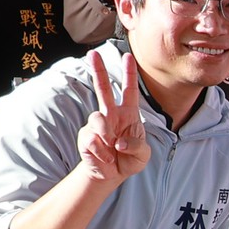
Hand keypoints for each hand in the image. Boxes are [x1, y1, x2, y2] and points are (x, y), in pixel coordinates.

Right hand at [76, 54, 150, 182]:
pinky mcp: (86, 137)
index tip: (128, 56)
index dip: (129, 74)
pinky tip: (106, 158)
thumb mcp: (143, 155)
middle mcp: (111, 115)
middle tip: (93, 53)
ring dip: (106, 134)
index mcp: (128, 114)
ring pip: (97, 118)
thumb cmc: (129, 160)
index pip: (129, 90)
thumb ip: (137, 146)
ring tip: (113, 149)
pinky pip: (92, 139)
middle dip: (98, 70)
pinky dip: (102, 152)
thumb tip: (119, 141)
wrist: (112, 175)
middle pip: (103, 89)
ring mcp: (96, 125)